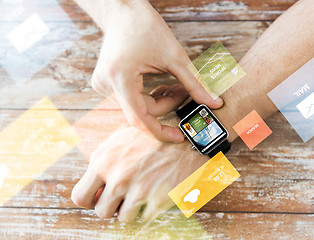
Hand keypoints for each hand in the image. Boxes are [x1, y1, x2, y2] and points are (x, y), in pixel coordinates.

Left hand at [71, 125, 207, 221]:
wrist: (189, 135)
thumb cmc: (155, 136)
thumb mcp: (122, 139)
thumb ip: (104, 160)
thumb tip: (95, 183)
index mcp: (104, 160)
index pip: (80, 196)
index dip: (90, 200)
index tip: (102, 198)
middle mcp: (118, 177)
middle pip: (101, 211)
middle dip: (111, 208)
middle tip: (123, 199)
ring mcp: (138, 190)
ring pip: (123, 218)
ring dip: (131, 209)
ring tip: (144, 193)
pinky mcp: (158, 200)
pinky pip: (144, 218)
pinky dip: (149, 210)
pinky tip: (157, 193)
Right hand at [90, 0, 222, 142]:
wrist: (122, 10)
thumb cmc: (144, 26)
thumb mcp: (174, 56)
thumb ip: (194, 83)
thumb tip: (213, 103)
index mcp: (120, 78)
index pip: (139, 119)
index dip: (160, 131)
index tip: (179, 136)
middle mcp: (107, 85)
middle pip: (142, 111)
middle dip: (167, 106)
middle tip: (185, 94)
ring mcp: (104, 85)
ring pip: (138, 106)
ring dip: (159, 101)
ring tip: (176, 87)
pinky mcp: (107, 83)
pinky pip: (132, 99)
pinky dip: (149, 96)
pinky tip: (161, 86)